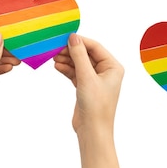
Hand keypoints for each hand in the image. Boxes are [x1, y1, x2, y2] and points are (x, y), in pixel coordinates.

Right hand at [54, 33, 122, 167]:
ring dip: (67, 60)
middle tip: (55, 48)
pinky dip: (67, 69)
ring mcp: (95, 80)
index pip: (95, 47)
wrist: (92, 130)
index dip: (80, 41)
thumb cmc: (96, 106)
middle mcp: (106, 72)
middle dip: (71, 51)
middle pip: (86, 54)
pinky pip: (75, 73)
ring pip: (79, 63)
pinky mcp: (86, 87)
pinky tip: (57, 66)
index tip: (65, 37)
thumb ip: (79, 56)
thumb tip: (73, 38)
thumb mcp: (86, 77)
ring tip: (53, 58)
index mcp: (113, 67)